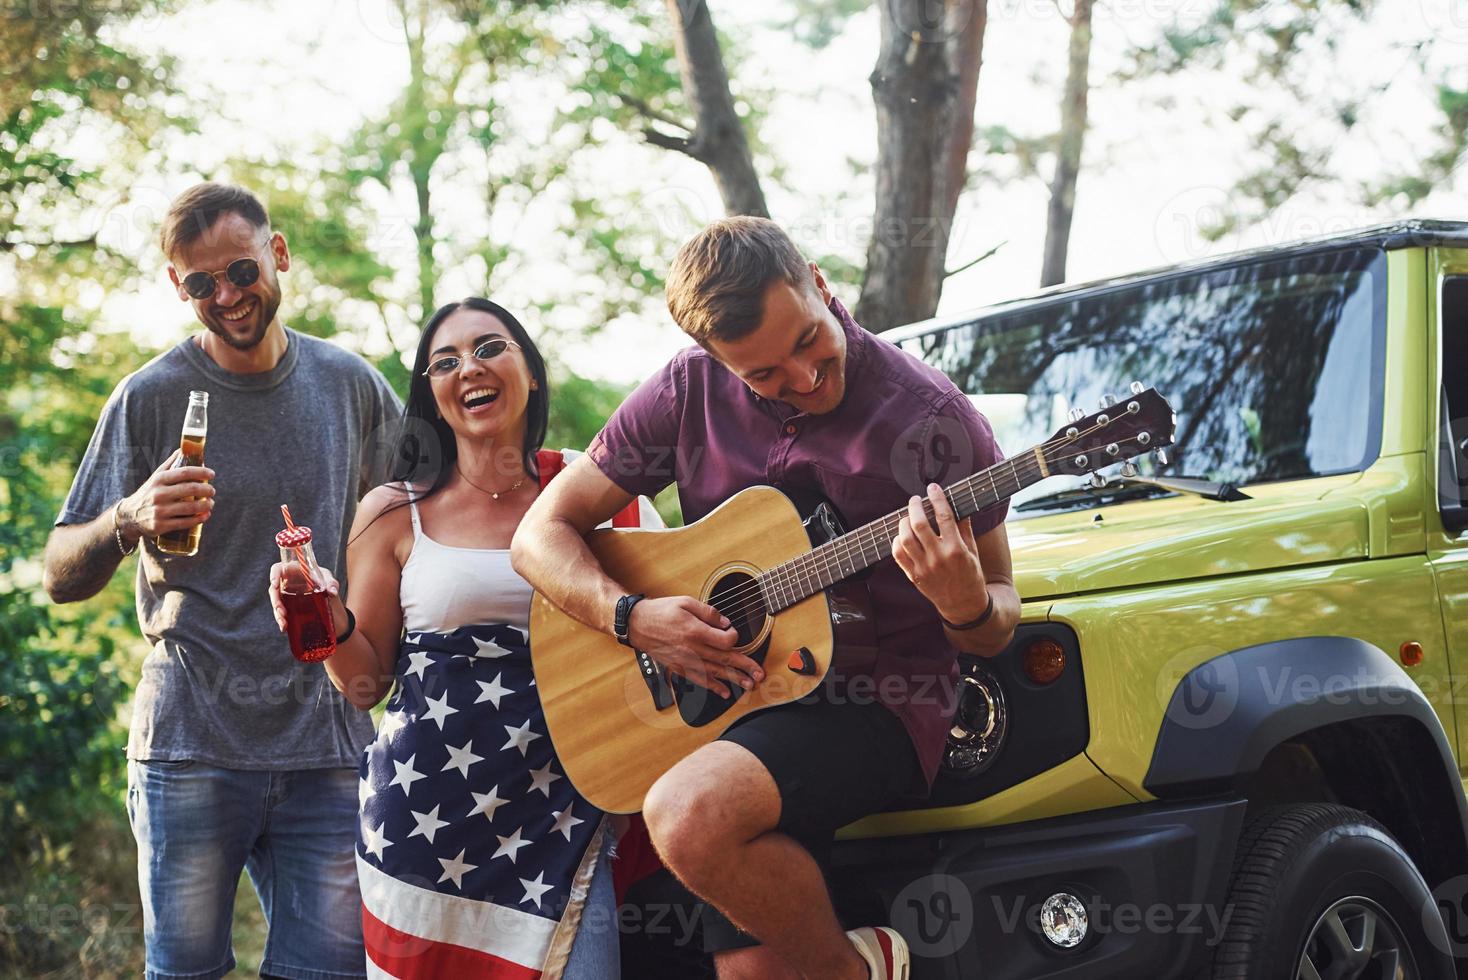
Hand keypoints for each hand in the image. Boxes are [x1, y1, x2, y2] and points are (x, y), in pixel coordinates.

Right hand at [116, 449, 215, 541]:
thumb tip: (183, 449)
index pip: (184, 472)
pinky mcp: (160, 525)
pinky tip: (206, 515)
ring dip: (205, 505)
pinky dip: (199, 519)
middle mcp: (158, 494)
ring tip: (211, 503)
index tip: (212, 474)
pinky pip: (185, 522)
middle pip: (190, 489)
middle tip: (212, 490)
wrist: (129, 516)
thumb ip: (170, 464)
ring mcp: (159, 511)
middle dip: (206, 490)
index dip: (201, 472)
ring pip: (190, 507)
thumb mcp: (155, 477)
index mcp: (158, 479)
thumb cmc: (148, 493)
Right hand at [268, 561, 340, 632]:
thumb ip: (331, 584)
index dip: (274, 575)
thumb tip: (332, 592)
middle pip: (274, 590)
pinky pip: (281, 613)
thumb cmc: (325, 582)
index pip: (277, 569)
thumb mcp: (329, 581)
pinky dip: (282, 621)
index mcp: (292, 571)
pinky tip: (284, 628)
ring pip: (276, 604)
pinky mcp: (287, 607)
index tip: (275, 584)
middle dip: (275, 601)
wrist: (328, 598)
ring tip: (284, 623)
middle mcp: (285, 583)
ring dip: (278, 614)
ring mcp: (285, 596)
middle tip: (282, 611)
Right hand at [626, 595, 763, 698]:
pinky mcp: (679, 668)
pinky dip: (713, 687)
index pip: (726, 641)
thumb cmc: (661, 611)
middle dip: (745, 668)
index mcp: (695, 631)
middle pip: (725, 660)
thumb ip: (709, 613)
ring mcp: (686, 661)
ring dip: (734, 680)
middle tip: (760, 675)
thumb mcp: (686, 602)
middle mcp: (692, 649)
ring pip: (715, 673)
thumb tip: (726, 623)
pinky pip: (699, 680)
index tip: (734, 634)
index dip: (735, 638)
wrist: (637, 625)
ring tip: (749, 685)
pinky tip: (724, 692)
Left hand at [892, 483, 988, 622]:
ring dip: (903, 523)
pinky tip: (902, 536)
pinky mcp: (914, 576)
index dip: (937, 498)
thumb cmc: (971, 575)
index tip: (933, 488)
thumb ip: (964, 528)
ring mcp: (924, 568)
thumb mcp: (973, 551)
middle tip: (915, 500)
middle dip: (915, 507)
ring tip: (907, 517)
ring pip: (905, 539)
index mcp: (957, 549)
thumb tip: (958, 506)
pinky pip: (898, 556)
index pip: (944, 516)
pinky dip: (897, 542)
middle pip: (919, 525)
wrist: (964, 604)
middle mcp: (939, 557)